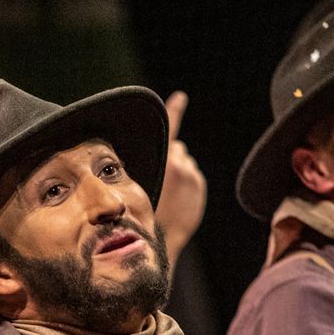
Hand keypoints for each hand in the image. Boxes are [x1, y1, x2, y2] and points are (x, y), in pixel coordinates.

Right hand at [155, 91, 205, 263]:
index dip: (175, 110)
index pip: (170, 128)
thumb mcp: (135, 185)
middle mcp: (178, 162)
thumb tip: (158, 155)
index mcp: (161, 159)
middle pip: (177, 149)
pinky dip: (188, 184)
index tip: (182, 97)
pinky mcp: (198, 185)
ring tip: (169, 194)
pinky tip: (178, 200)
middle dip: (172, 159)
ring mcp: (191, 174)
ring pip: (185, 163)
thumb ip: (145, 166)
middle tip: (162, 182)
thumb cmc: (141, 211)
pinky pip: (193, 177)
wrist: (159, 237)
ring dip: (179, 172)